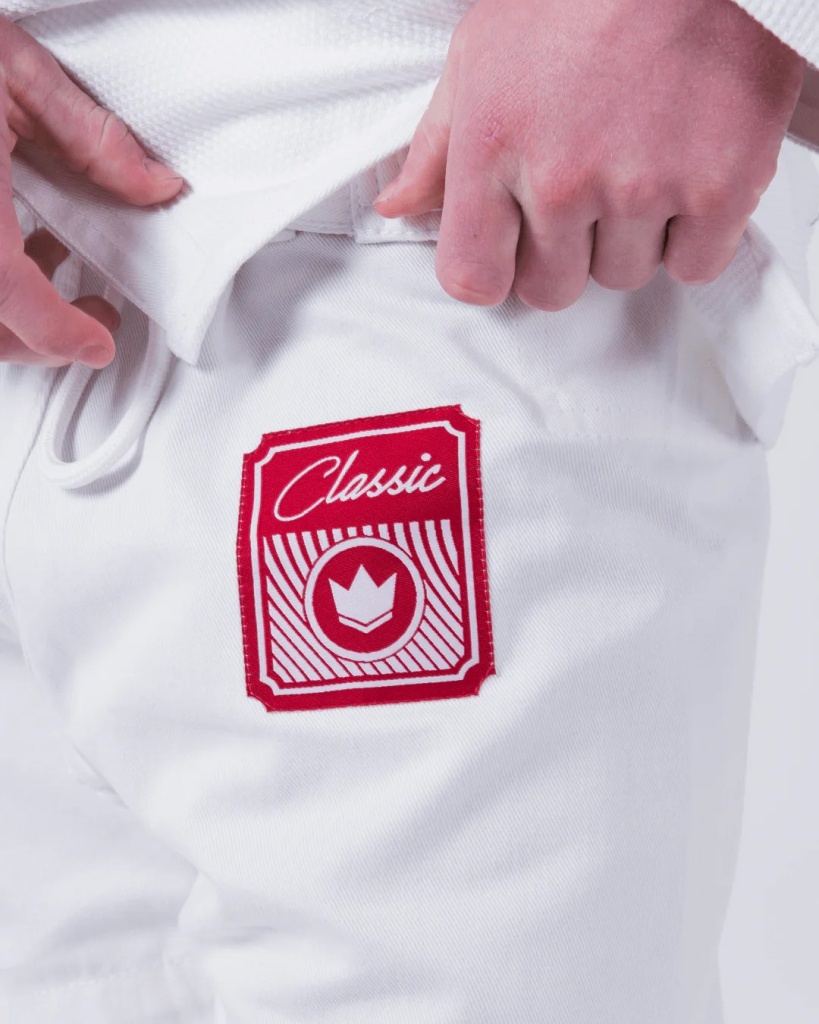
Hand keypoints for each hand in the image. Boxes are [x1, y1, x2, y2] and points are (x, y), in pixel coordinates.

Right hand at [0, 15, 184, 366]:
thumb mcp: (11, 71)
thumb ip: (89, 138)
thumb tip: (153, 183)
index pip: (16, 303)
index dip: (64, 337)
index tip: (97, 343)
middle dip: (44, 337)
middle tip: (91, 318)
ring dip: (13, 314)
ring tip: (51, 264)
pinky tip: (11, 243)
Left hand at [374, 0, 804, 311]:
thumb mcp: (482, 52)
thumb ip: (437, 145)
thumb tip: (401, 206)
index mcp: (493, 148)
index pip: (472, 279)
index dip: (493, 271)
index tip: (511, 251)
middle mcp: (563, 178)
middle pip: (551, 288)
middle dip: (565, 252)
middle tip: (588, 186)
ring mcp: (642, 187)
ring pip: (624, 275)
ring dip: (631, 236)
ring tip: (641, 158)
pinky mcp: (719, 188)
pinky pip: (694, 265)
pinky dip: (695, 235)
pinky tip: (688, 175)